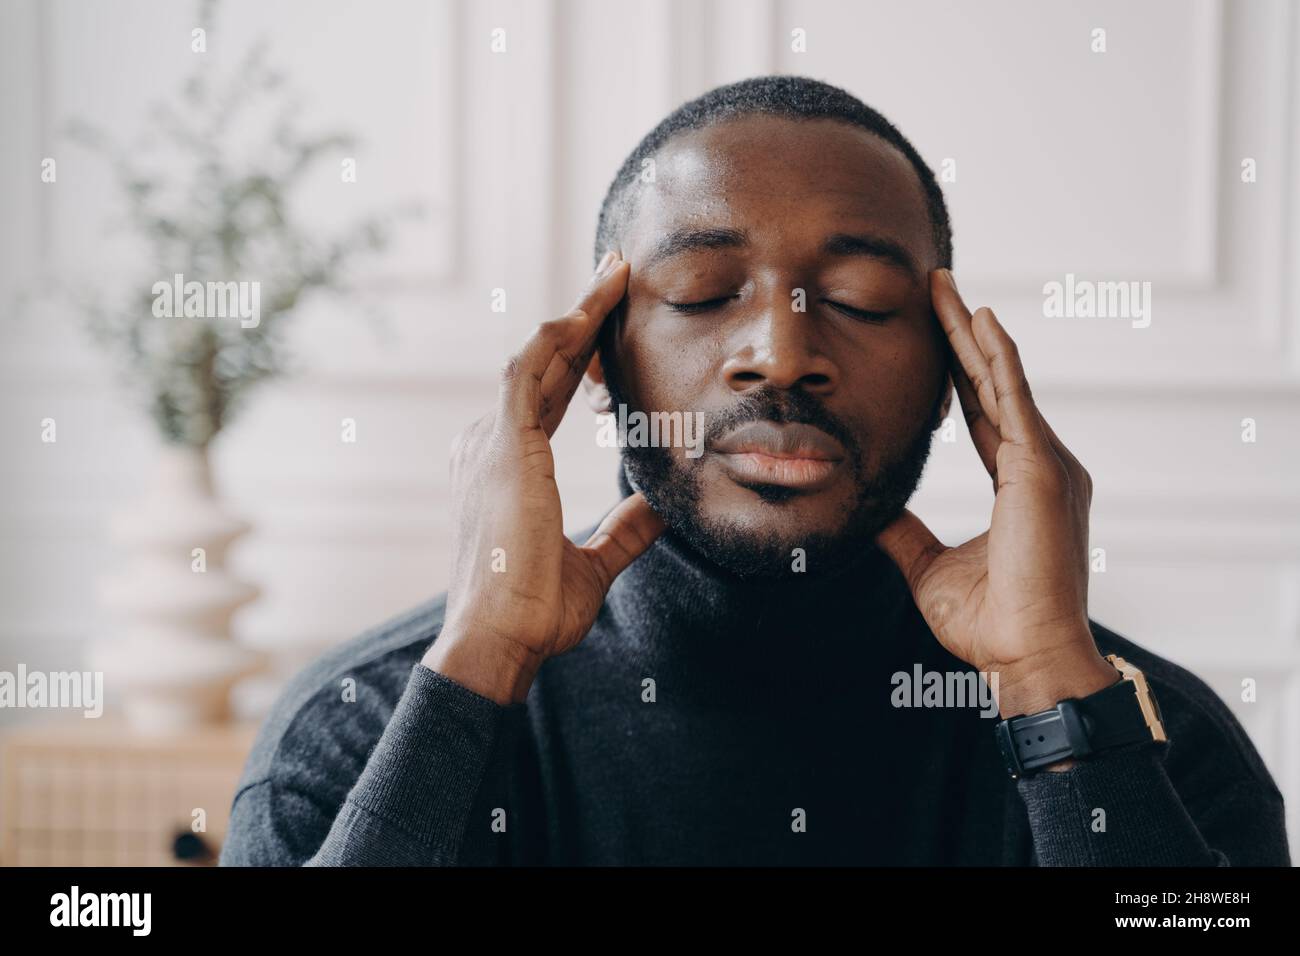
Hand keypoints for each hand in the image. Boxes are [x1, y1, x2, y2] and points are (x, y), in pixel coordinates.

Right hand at [424, 251, 665, 703]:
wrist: (500, 638)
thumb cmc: (535, 610)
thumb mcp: (596, 561)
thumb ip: (627, 528)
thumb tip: (664, 505)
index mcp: (506, 467)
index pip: (546, 397)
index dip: (577, 359)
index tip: (607, 328)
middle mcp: (490, 445)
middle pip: (543, 367)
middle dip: (582, 320)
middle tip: (617, 276)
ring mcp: (491, 441)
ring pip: (538, 357)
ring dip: (577, 315)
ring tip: (615, 276)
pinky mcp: (503, 445)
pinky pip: (528, 371)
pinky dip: (558, 338)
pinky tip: (588, 312)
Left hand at [876, 269, 1117, 727]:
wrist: (1025, 656)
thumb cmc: (989, 622)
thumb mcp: (927, 566)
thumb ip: (902, 531)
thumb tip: (869, 509)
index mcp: (1017, 482)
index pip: (980, 412)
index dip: (956, 372)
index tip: (934, 334)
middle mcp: (1038, 464)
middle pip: (990, 384)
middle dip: (962, 335)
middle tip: (937, 288)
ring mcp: (1045, 462)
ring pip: (1000, 380)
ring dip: (971, 332)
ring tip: (946, 289)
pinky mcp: (1041, 469)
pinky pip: (1013, 400)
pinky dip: (996, 358)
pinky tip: (980, 322)